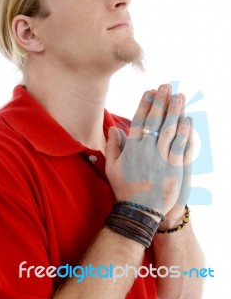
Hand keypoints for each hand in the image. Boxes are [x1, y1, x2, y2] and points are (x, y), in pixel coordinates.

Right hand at [105, 84, 192, 215]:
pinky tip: (187, 120)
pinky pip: (181, 146)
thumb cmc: (124, 189)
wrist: (139, 211)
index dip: (146, 104)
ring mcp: (161, 158)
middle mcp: (146, 150)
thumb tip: (113, 129)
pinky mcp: (174, 167)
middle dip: (161, 101)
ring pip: (170, 130)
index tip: (150, 91)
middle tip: (167, 87)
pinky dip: (184, 132)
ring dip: (175, 111)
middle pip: (156, 121)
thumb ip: (111, 147)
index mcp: (132, 149)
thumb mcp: (111, 168)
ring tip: (179, 96)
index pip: (139, 120)